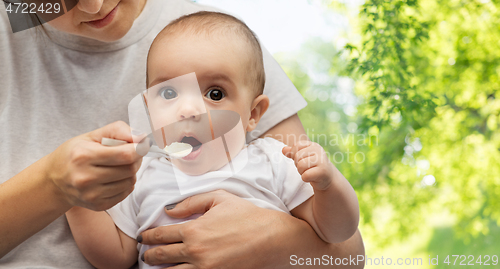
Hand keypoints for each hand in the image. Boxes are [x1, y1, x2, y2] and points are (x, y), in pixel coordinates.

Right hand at [45, 121, 145, 210]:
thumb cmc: (75, 153)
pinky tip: (114, 178)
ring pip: (130, 182)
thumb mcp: (92, 135)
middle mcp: (86, 178)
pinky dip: (125, 184)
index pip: (126, 155)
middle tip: (129, 154)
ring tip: (118, 166)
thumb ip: (118, 130)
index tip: (140, 145)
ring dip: (131, 172)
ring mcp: (91, 194)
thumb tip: (142, 138)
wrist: (54, 181)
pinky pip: (125, 193)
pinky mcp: (97, 205)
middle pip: (130, 169)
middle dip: (136, 160)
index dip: (139, 149)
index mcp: (84, 155)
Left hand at [139, 190, 305, 268]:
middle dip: (149, 255)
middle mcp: (194, 251)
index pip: (161, 234)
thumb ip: (191, 202)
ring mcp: (204, 268)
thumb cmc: (247, 216)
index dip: (148, 235)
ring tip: (156, 267)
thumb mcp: (219, 199)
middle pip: (161, 256)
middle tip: (145, 254)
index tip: (143, 236)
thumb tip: (169, 210)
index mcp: (194, 229)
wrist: (270, 237)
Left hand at [282, 140, 334, 189]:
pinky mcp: (323, 171)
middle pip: (297, 157)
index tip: (303, 159)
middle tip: (307, 168)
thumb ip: (292, 152)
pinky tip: (312, 177)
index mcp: (313, 145)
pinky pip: (305, 175)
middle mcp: (319, 151)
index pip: (296, 146)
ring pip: (300, 166)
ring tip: (309, 172)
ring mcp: (322, 160)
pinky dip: (305, 178)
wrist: (327, 178)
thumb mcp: (302, 157)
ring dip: (301, 172)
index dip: (295, 155)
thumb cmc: (312, 166)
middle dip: (298, 165)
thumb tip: (283, 149)